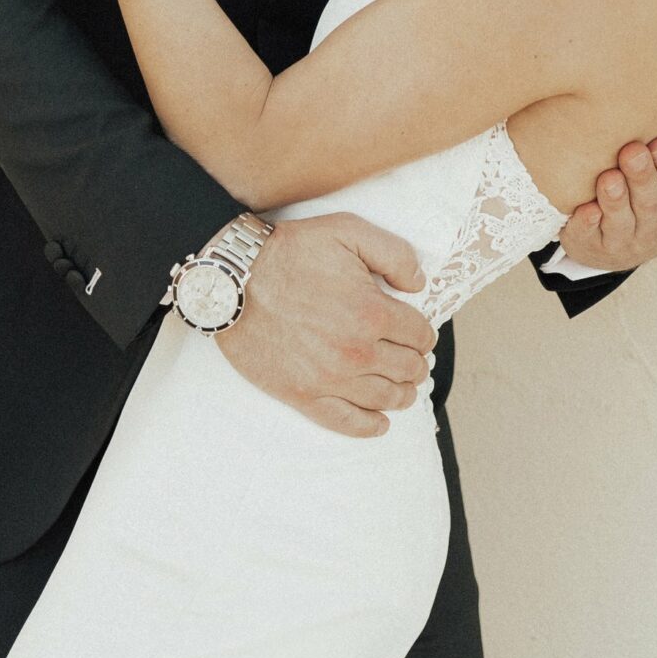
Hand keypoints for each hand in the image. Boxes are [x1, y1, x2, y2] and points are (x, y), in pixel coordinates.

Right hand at [215, 213, 433, 436]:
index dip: (424, 333)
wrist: (232, 279)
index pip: (420, 335)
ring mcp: (329, 378)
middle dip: (416, 363)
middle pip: (408, 369)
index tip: (418, 333)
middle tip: (412, 359)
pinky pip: (346, 421)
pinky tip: (381, 423)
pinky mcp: (302, 396)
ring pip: (385, 398)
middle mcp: (356, 352)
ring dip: (402, 394)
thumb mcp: (348, 231)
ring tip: (403, 388)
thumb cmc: (289, 252)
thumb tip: (419, 285)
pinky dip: (370, 426)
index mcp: (372, 312)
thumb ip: (395, 254)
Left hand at [555, 119, 656, 272]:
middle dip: (643, 177)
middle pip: (651, 201)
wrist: (619, 245)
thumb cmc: (655, 195)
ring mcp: (624, 238)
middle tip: (633, 152)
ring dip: (617, 200)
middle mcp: (656, 223)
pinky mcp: (593, 246)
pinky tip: (586, 210)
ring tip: (609, 178)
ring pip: (622, 221)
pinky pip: (590, 236)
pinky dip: (588, 224)